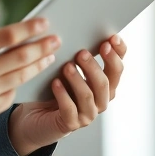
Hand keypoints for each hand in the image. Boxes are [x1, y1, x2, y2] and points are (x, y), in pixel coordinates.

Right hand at [0, 16, 61, 134]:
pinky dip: (19, 83)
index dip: (30, 28)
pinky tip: (26, 76)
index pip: (9, 35)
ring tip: (50, 57)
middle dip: (44, 46)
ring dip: (39, 65)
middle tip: (57, 39)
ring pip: (21, 76)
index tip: (44, 22)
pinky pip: (11, 94)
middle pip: (22, 56)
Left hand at [8, 34, 127, 155]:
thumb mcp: (68, 69)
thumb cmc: (55, 88)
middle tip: (82, 53)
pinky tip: (55, 83)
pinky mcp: (70, 124)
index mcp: (105, 84)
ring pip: (89, 96)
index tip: (111, 38)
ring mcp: (87, 114)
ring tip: (67, 66)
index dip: (118, 52)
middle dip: (95, 66)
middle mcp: (100, 100)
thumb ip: (77, 55)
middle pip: (106, 82)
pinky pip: (69, 109)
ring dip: (78, 79)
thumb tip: (80, 32)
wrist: (35, 116)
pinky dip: (63, 95)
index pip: (118, 67)